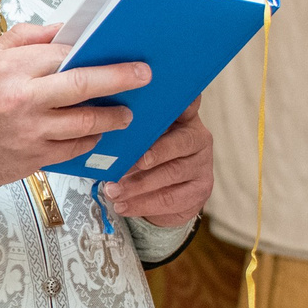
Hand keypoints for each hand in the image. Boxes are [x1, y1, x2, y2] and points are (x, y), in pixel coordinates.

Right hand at [0, 22, 146, 186]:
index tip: (119, 52)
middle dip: (120, 79)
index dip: (95, 53)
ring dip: (112, 117)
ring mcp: (31, 132)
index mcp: (12, 70)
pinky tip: (97, 133)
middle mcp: (24, 101)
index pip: (64, 55)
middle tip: (142, 76)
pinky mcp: (34, 158)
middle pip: (83, 86)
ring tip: (125, 113)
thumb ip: (25, 39)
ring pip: (85, 123)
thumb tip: (64, 31)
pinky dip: (90, 140)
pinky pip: (73, 149)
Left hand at [101, 103, 213, 226]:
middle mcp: (198, 138)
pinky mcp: (200, 190)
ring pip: (172, 173)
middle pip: (181, 142)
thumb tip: (105, 132)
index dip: (182, 102)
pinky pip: (170, 199)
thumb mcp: (140, 140)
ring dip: (138, 184)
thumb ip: (132, 132)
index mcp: (184, 118)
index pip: (188, 104)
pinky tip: (122, 205)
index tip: (164, 101)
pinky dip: (142, 204)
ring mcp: (202, 165)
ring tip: (112, 190)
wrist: (166, 194)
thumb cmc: (146, 158)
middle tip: (126, 164)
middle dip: (152, 154)